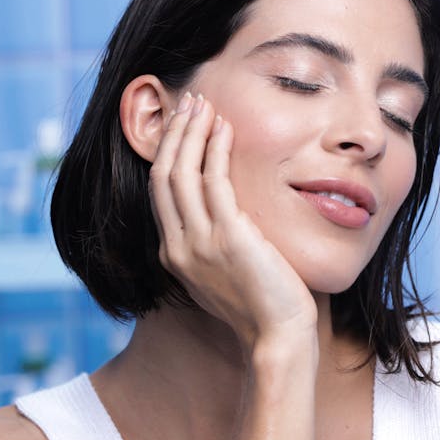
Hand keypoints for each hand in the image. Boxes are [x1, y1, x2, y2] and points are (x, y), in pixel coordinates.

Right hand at [148, 92, 318, 352]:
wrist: (278, 337)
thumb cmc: (262, 306)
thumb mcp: (225, 274)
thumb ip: (214, 245)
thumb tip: (226, 215)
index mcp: (174, 255)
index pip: (160, 192)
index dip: (168, 153)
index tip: (182, 126)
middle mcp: (178, 247)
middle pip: (164, 175)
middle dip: (174, 134)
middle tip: (189, 102)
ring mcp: (199, 242)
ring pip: (182, 172)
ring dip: (191, 132)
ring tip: (204, 104)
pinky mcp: (227, 236)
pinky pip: (214, 181)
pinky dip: (216, 149)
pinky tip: (224, 129)